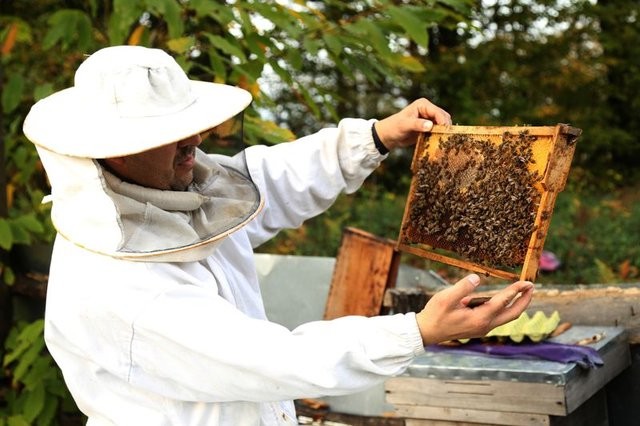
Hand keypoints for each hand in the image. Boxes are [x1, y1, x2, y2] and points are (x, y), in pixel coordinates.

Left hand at [374, 98, 451, 150]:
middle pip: (443, 117)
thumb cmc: (394, 127)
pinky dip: (440, 136)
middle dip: (445, 127)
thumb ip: (417, 124)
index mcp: (423, 105)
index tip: (445, 132)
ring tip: (444, 141)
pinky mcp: (429, 127)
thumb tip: (430, 125)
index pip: (437, 112)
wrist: (388, 136)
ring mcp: (429, 119)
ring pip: (443, 125)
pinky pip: (439, 131)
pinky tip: (440, 143)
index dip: (443, 121)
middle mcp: (428, 110)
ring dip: (444, 132)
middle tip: (446, 138)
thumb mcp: (404, 125)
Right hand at [415, 274, 533, 344]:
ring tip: (522, 291)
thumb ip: (462, 287)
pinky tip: (503, 299)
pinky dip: (506, 308)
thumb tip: (477, 278)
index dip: (516, 291)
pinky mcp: (479, 328)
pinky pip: (498, 317)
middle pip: (513, 314)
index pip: (503, 302)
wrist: (427, 332)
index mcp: (479, 318)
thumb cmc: (435, 314)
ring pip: (507, 317)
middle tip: (532, 287)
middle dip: (524, 300)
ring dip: (517, 304)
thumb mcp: (445, 298)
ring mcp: (483, 328)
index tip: (526, 282)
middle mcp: (485, 325)